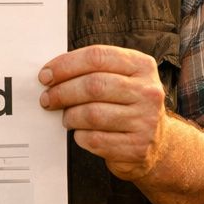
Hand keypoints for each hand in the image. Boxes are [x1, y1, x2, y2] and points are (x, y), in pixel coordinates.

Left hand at [38, 45, 167, 181]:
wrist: (157, 144)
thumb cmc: (128, 106)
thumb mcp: (122, 79)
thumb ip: (95, 70)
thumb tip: (52, 74)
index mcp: (142, 66)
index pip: (97, 57)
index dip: (66, 65)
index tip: (46, 75)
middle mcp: (148, 91)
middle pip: (93, 85)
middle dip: (62, 92)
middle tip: (47, 99)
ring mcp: (145, 121)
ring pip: (92, 114)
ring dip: (70, 116)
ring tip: (67, 117)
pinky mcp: (136, 147)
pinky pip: (95, 139)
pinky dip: (80, 136)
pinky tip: (81, 133)